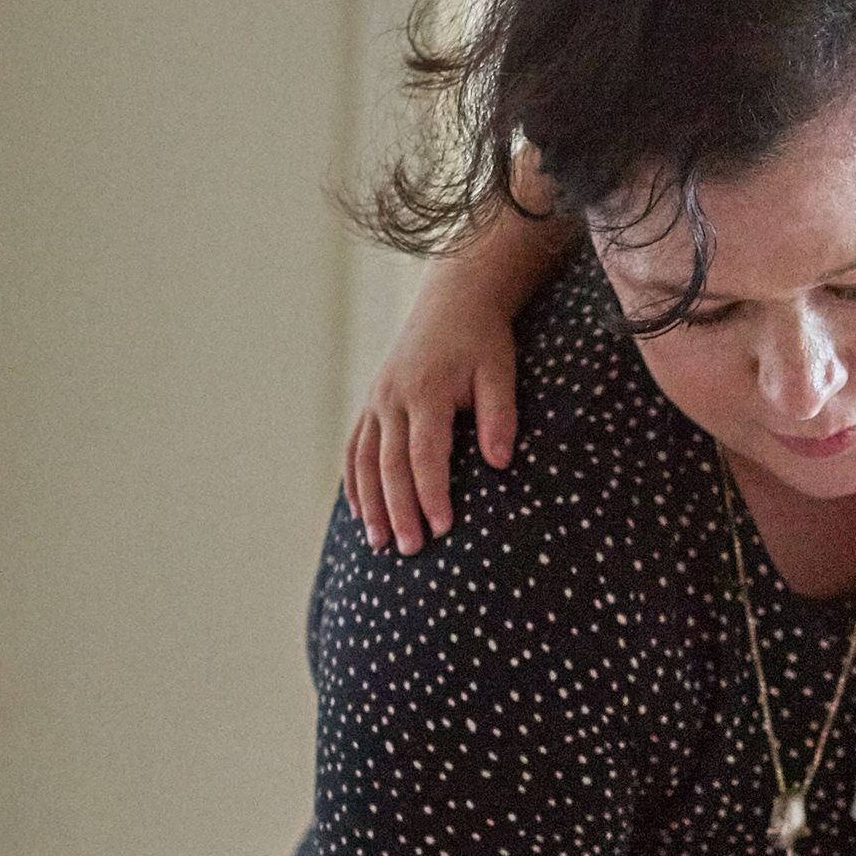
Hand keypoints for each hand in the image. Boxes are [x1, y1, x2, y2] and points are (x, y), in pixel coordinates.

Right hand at [340, 297, 521, 555]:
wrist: (452, 304)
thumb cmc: (482, 342)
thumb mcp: (500, 371)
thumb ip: (500, 415)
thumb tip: (500, 463)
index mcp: (426, 391)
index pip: (425, 454)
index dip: (432, 493)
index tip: (443, 528)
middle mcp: (393, 398)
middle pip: (390, 465)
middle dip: (399, 510)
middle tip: (411, 550)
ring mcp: (376, 402)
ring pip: (366, 462)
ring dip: (371, 505)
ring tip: (379, 544)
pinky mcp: (371, 405)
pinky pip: (355, 450)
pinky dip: (355, 483)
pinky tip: (361, 514)